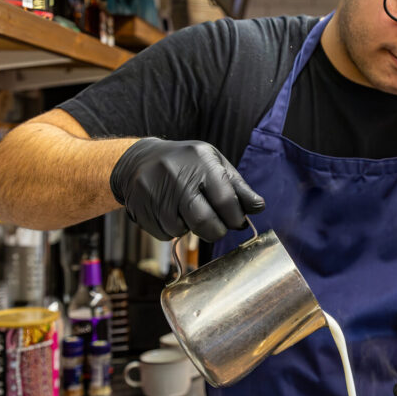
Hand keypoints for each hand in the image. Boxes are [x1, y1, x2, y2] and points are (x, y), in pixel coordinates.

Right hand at [110, 139, 264, 241]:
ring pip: (182, 231)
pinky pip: (164, 235)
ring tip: (186, 210)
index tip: (237, 222)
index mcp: (201, 160)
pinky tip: (168, 211)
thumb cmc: (186, 163)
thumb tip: (258, 207)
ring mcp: (155, 191)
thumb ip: (237, 187)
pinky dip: (171, 230)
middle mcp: (176, 174)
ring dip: (190, 229)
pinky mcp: (139, 207)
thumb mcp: (214, 164)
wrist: (138, 161)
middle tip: (217, 227)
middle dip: (216, 231)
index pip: (226, 201)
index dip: (235, 218)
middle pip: (204, 222)